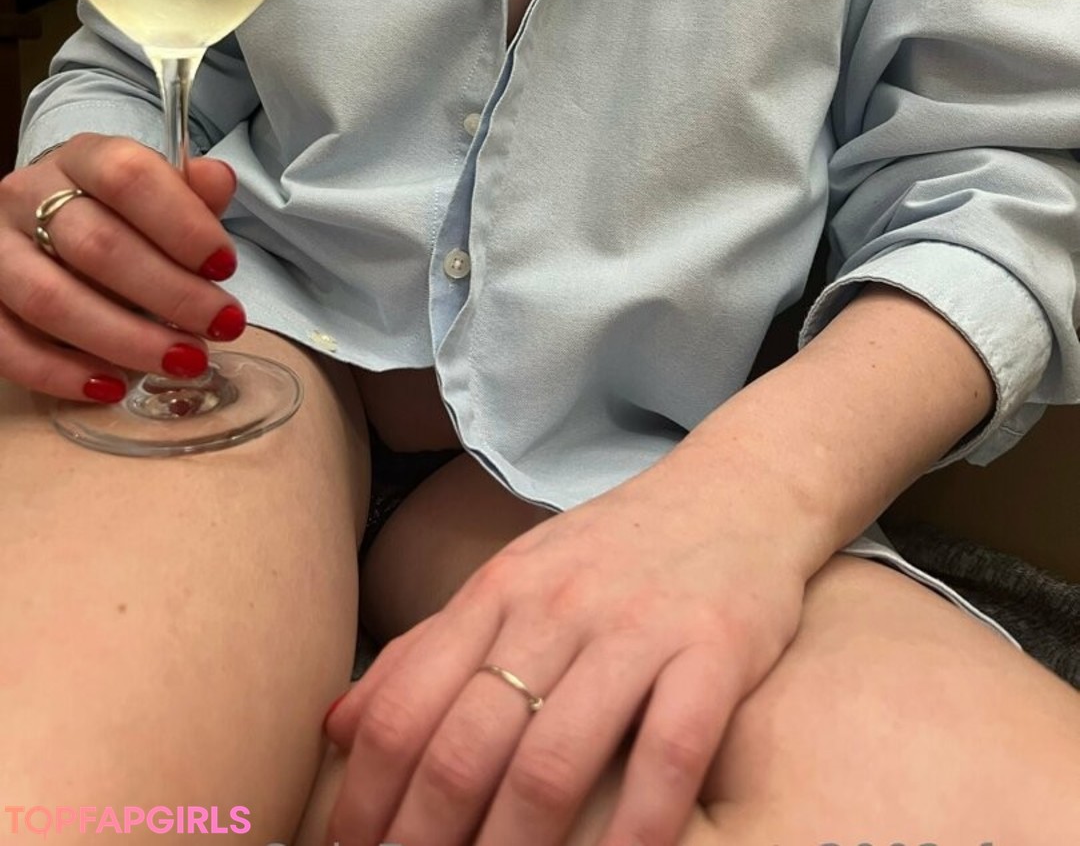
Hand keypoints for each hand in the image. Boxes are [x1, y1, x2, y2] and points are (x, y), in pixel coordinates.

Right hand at [0, 134, 244, 400]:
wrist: (46, 219)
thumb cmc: (118, 212)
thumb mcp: (158, 190)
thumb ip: (191, 191)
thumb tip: (218, 181)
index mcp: (82, 158)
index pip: (127, 177)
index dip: (181, 223)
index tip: (225, 267)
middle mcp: (28, 196)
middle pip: (95, 245)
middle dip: (170, 293)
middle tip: (222, 325)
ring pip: (50, 299)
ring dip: (125, 339)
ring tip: (183, 360)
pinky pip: (7, 343)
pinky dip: (60, 373)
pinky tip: (112, 387)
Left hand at [324, 452, 810, 845]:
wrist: (735, 488)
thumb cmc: (613, 551)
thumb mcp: (513, 578)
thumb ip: (431, 647)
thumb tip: (337, 727)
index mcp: (496, 591)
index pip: (406, 707)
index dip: (365, 798)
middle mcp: (554, 608)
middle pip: (465, 746)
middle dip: (423, 841)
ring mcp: (635, 627)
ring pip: (553, 761)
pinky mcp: (713, 648)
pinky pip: (668, 754)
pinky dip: (637, 829)